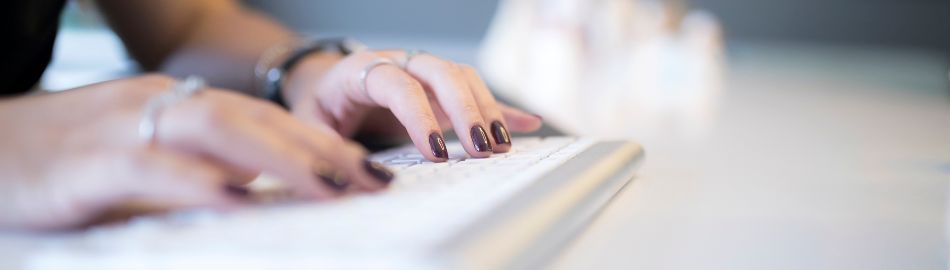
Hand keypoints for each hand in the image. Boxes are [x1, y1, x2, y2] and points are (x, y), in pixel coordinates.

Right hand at [0, 75, 392, 229]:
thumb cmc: (61, 159)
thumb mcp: (138, 157)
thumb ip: (194, 168)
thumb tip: (255, 193)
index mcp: (174, 102)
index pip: (262, 117)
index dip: (319, 141)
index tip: (365, 167)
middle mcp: (158, 104)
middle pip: (254, 119)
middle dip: (320, 149)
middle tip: (372, 178)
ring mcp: (125, 128)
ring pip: (218, 131)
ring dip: (282, 159)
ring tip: (332, 185)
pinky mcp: (90, 164)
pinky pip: (157, 169)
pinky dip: (205, 184)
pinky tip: (244, 202)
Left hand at [282, 50, 542, 161]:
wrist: (325, 84)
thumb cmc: (320, 106)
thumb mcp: (311, 125)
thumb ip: (328, 145)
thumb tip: (355, 170)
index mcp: (364, 70)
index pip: (400, 86)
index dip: (420, 118)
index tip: (436, 154)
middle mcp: (400, 63)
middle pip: (441, 73)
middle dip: (466, 109)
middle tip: (481, 147)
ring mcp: (423, 72)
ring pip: (462, 78)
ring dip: (486, 109)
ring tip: (500, 146)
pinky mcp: (440, 87)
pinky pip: (475, 92)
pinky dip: (501, 109)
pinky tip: (527, 124)